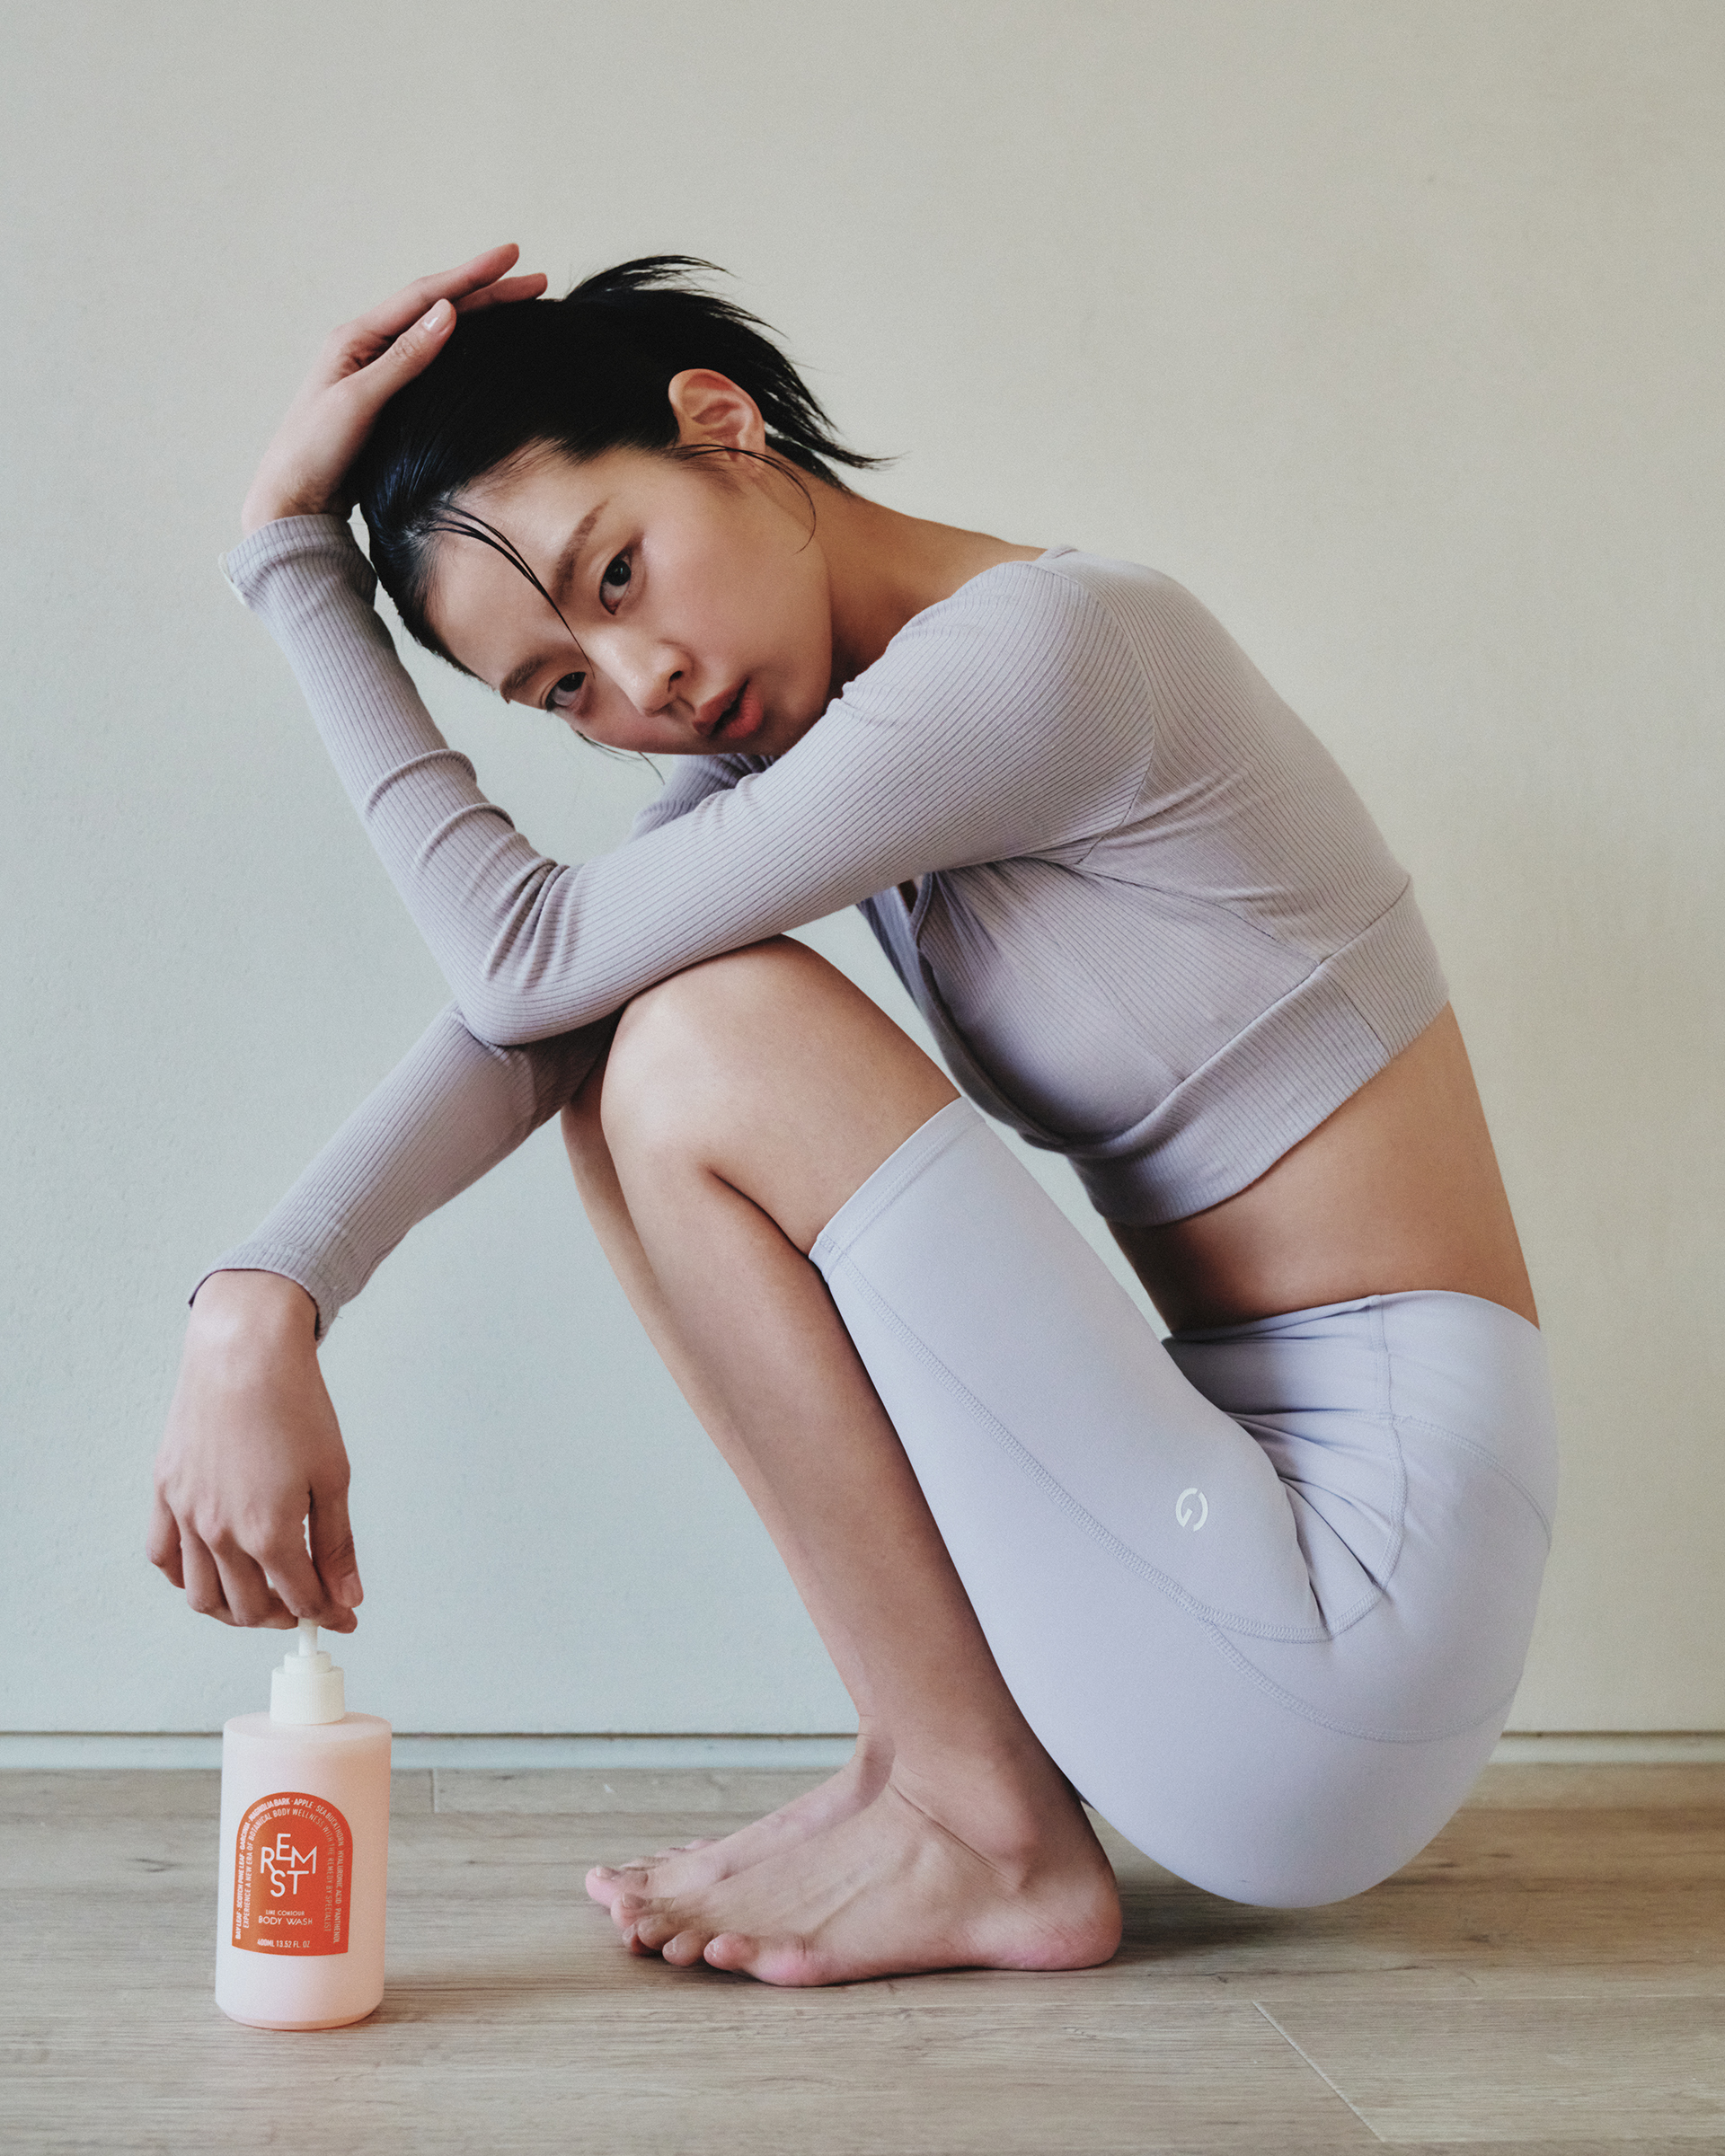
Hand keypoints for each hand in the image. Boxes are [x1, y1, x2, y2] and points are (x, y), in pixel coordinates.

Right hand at [149, 1271, 361, 1630]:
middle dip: (282, 1618)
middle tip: (306, 1606)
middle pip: (248, 1607)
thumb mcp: (333, 1476)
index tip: (344, 1617)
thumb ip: (336, 1545)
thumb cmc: (295, 1406)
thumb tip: (347, 1599)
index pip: (300, 1598)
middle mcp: (220, 1532)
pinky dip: (186, 1578)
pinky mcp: (165, 1492)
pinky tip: (212, 1572)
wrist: (243, 1351)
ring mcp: (186, 1514)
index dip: (328, 1614)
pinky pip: (164, 1557)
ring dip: (233, 1612)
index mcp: (268, 1531)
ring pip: (201, 1596)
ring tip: (261, 1600)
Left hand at [239, 243, 547, 536]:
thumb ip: (405, 358)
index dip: (472, 276)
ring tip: (517, 302)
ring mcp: (378, 371)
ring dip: (479, 314)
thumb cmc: (314, 451)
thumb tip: (447, 312)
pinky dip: (463, 346)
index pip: (425, 296)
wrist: (294, 499)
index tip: (512, 256)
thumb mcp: (359, 400)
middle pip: (437, 308)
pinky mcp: (388, 398)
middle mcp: (368, 346)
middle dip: (488, 291)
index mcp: (356, 337)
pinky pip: (432, 360)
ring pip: (437, 331)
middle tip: (535, 280)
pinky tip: (482, 343)